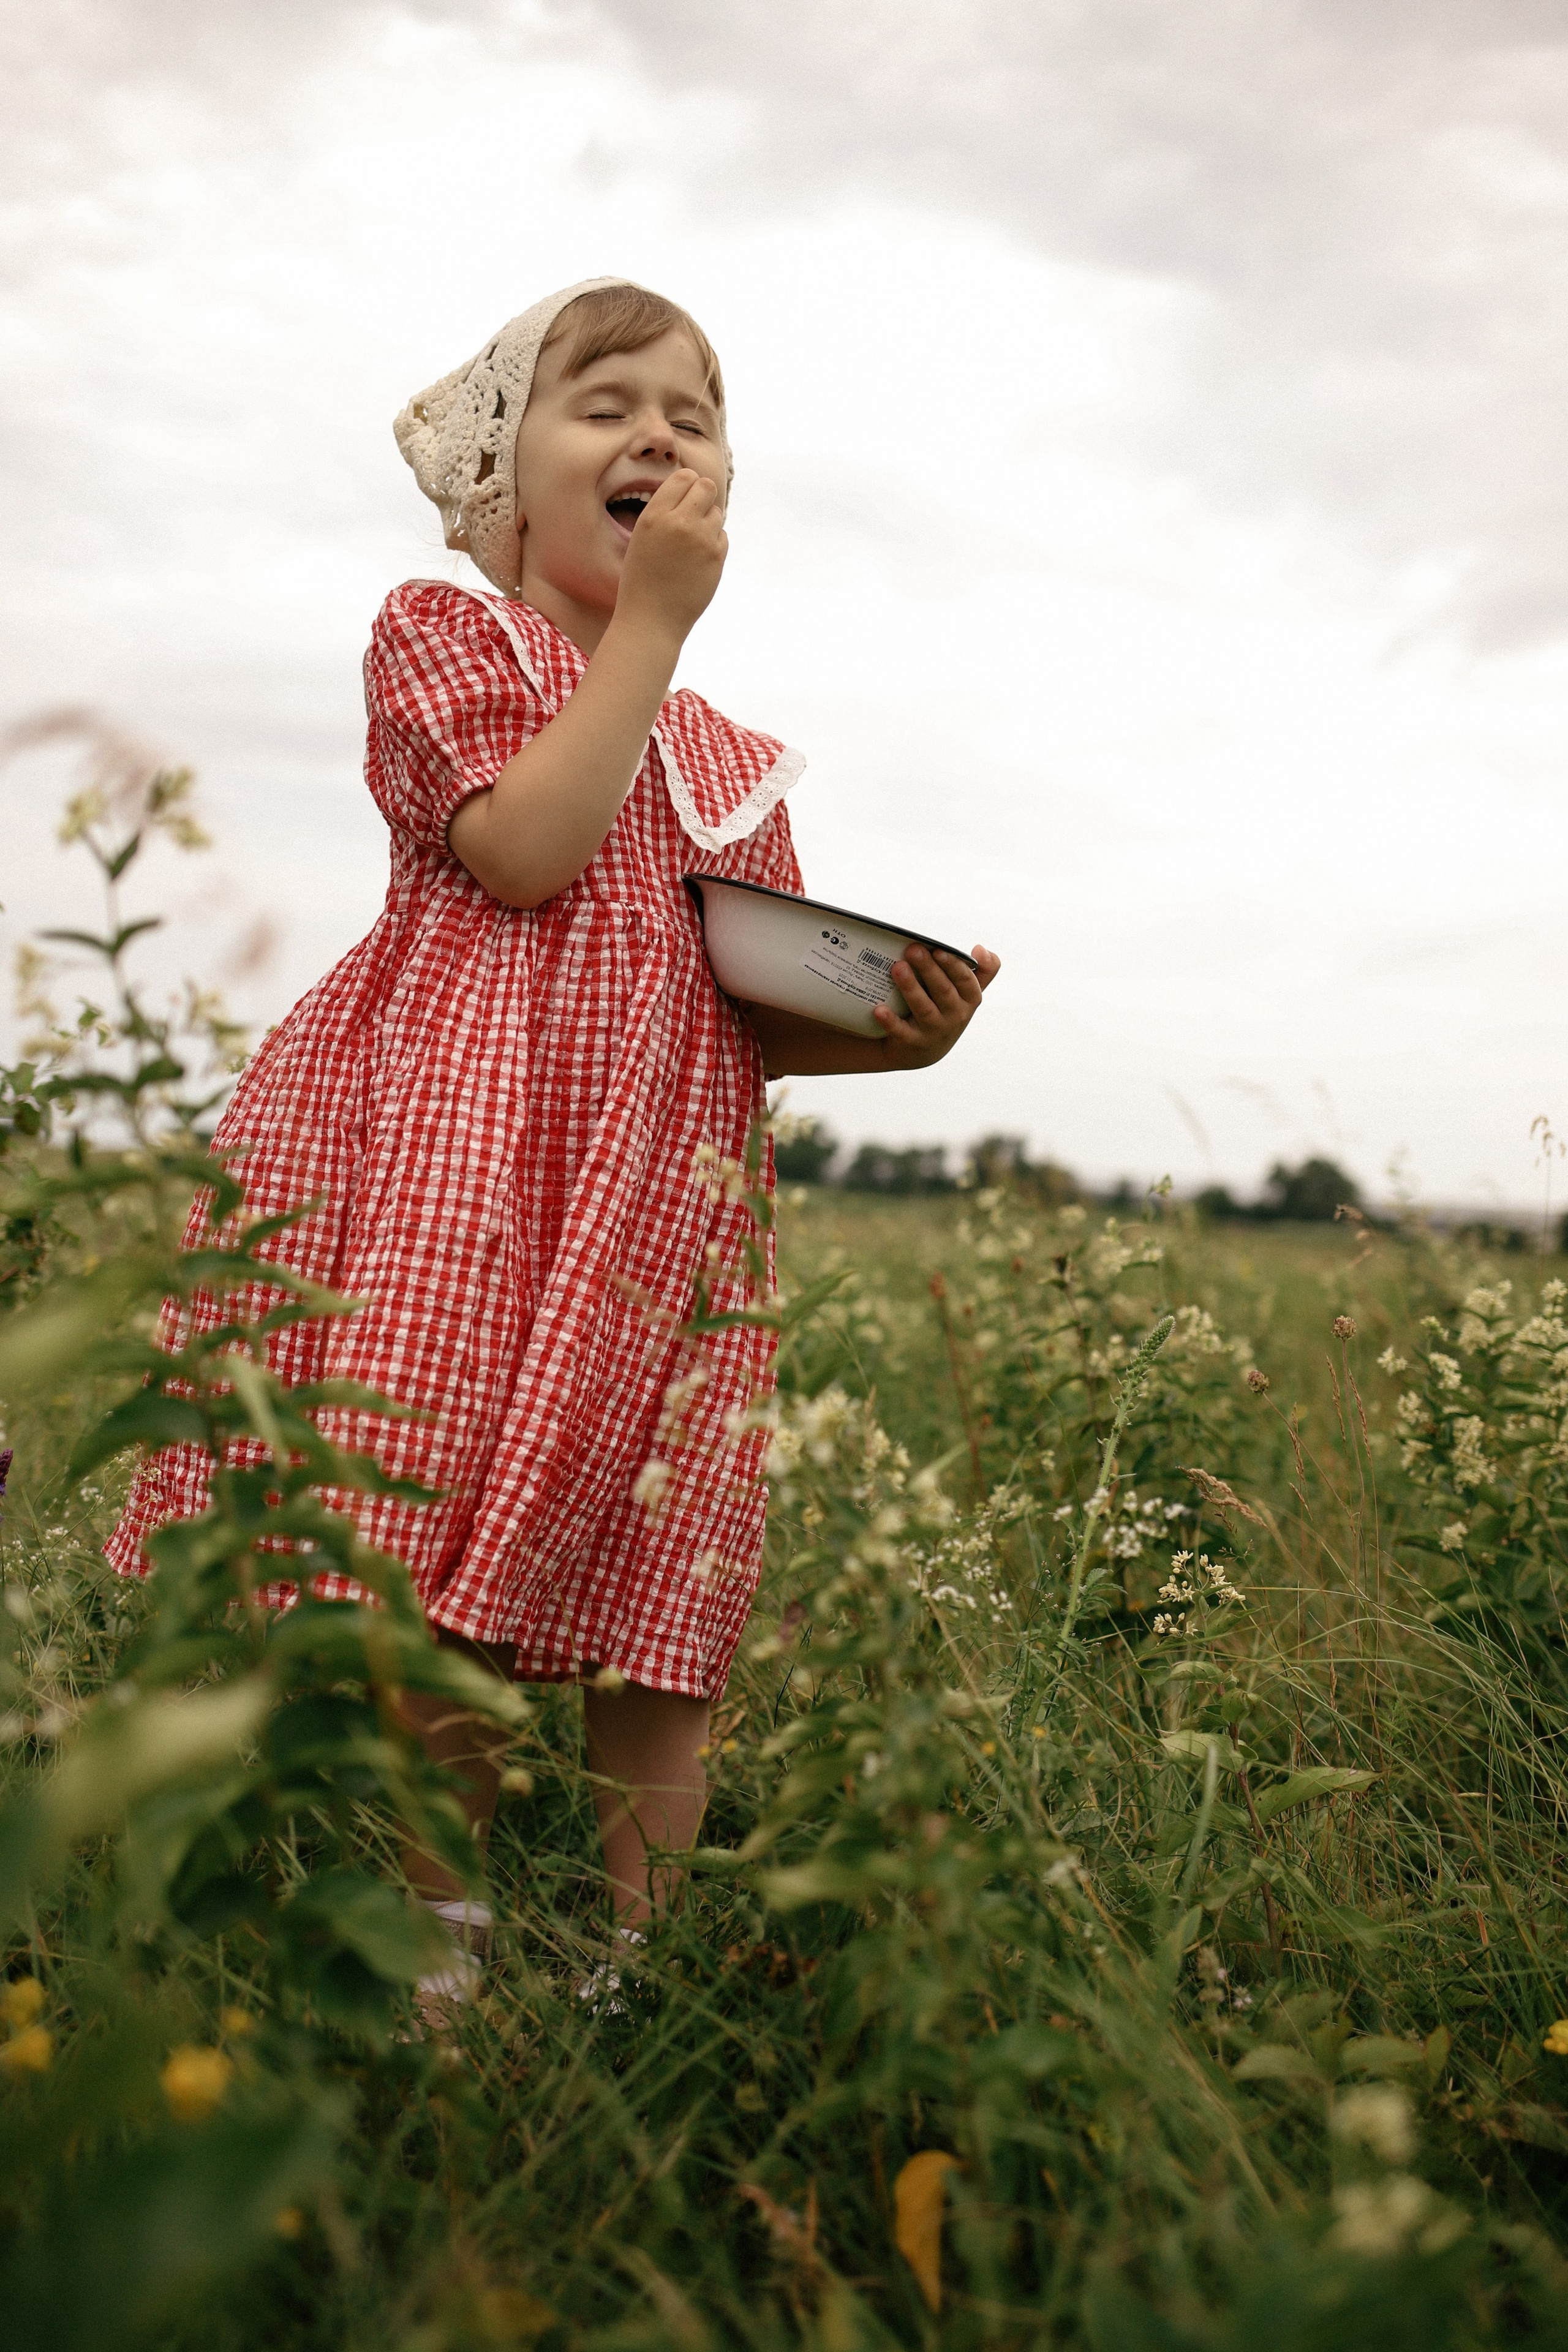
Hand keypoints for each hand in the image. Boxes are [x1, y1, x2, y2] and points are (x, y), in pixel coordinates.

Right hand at [615, 468, 727, 642]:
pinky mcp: (717, 557)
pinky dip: (714, 544)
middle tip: (695, 515)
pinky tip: (697, 561)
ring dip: (708, 523)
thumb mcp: (642, 537)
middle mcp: (679, 522)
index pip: (684, 477)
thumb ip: (665, 512)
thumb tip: (693, 490)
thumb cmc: (642, 579)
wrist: (651, 619)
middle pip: (707, 486)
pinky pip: (722, 536)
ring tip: (691, 545)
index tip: (684, 499)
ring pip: (717, 513)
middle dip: (703, 497)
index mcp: (655, 515)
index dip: (688, 486)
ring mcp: (701, 539)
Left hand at [871, 943, 1000, 1066]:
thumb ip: (982, 972)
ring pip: (924, 1008)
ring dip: (911, 988)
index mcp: (969, 1000)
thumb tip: (982, 949)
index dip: (953, 965)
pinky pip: (902, 1032)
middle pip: (944, 991)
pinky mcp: (913, 1043)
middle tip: (913, 949)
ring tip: (897, 968)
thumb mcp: (967, 995)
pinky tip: (879, 1010)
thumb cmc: (945, 1011)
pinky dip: (891, 1022)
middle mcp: (955, 1016)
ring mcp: (934, 1031)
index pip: (966, 981)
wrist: (923, 1050)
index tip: (938, 950)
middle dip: (929, 969)